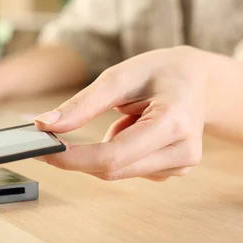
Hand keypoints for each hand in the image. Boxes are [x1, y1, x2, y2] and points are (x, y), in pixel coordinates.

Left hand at [34, 46, 206, 180]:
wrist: (199, 81)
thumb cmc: (160, 72)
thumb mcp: (120, 76)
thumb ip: (84, 104)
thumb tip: (47, 125)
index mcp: (173, 121)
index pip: (114, 155)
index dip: (74, 158)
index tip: (43, 151)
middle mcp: (183, 150)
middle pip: (114, 169)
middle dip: (79, 156)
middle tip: (55, 135)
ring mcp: (182, 164)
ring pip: (119, 171)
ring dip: (105, 148)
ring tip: (128, 115)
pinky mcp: (175, 170)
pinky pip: (130, 168)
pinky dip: (120, 151)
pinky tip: (136, 129)